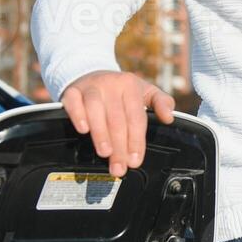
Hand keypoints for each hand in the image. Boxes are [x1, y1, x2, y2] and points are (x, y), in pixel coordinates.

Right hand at [60, 71, 175, 177]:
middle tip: (119, 167)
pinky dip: (78, 116)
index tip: (135, 161)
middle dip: (119, 146)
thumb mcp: (145, 92)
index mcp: (130, 85)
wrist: (91, 74)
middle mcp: (110, 84)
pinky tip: (83, 130)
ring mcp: (90, 86)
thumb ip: (162, 103)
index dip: (136, 141)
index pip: (136, 117)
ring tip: (105, 153)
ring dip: (101, 134)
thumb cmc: (120, 90)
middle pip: (117, 119)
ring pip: (95, 110)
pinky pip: (73, 103)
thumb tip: (169, 118)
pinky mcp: (71, 91)